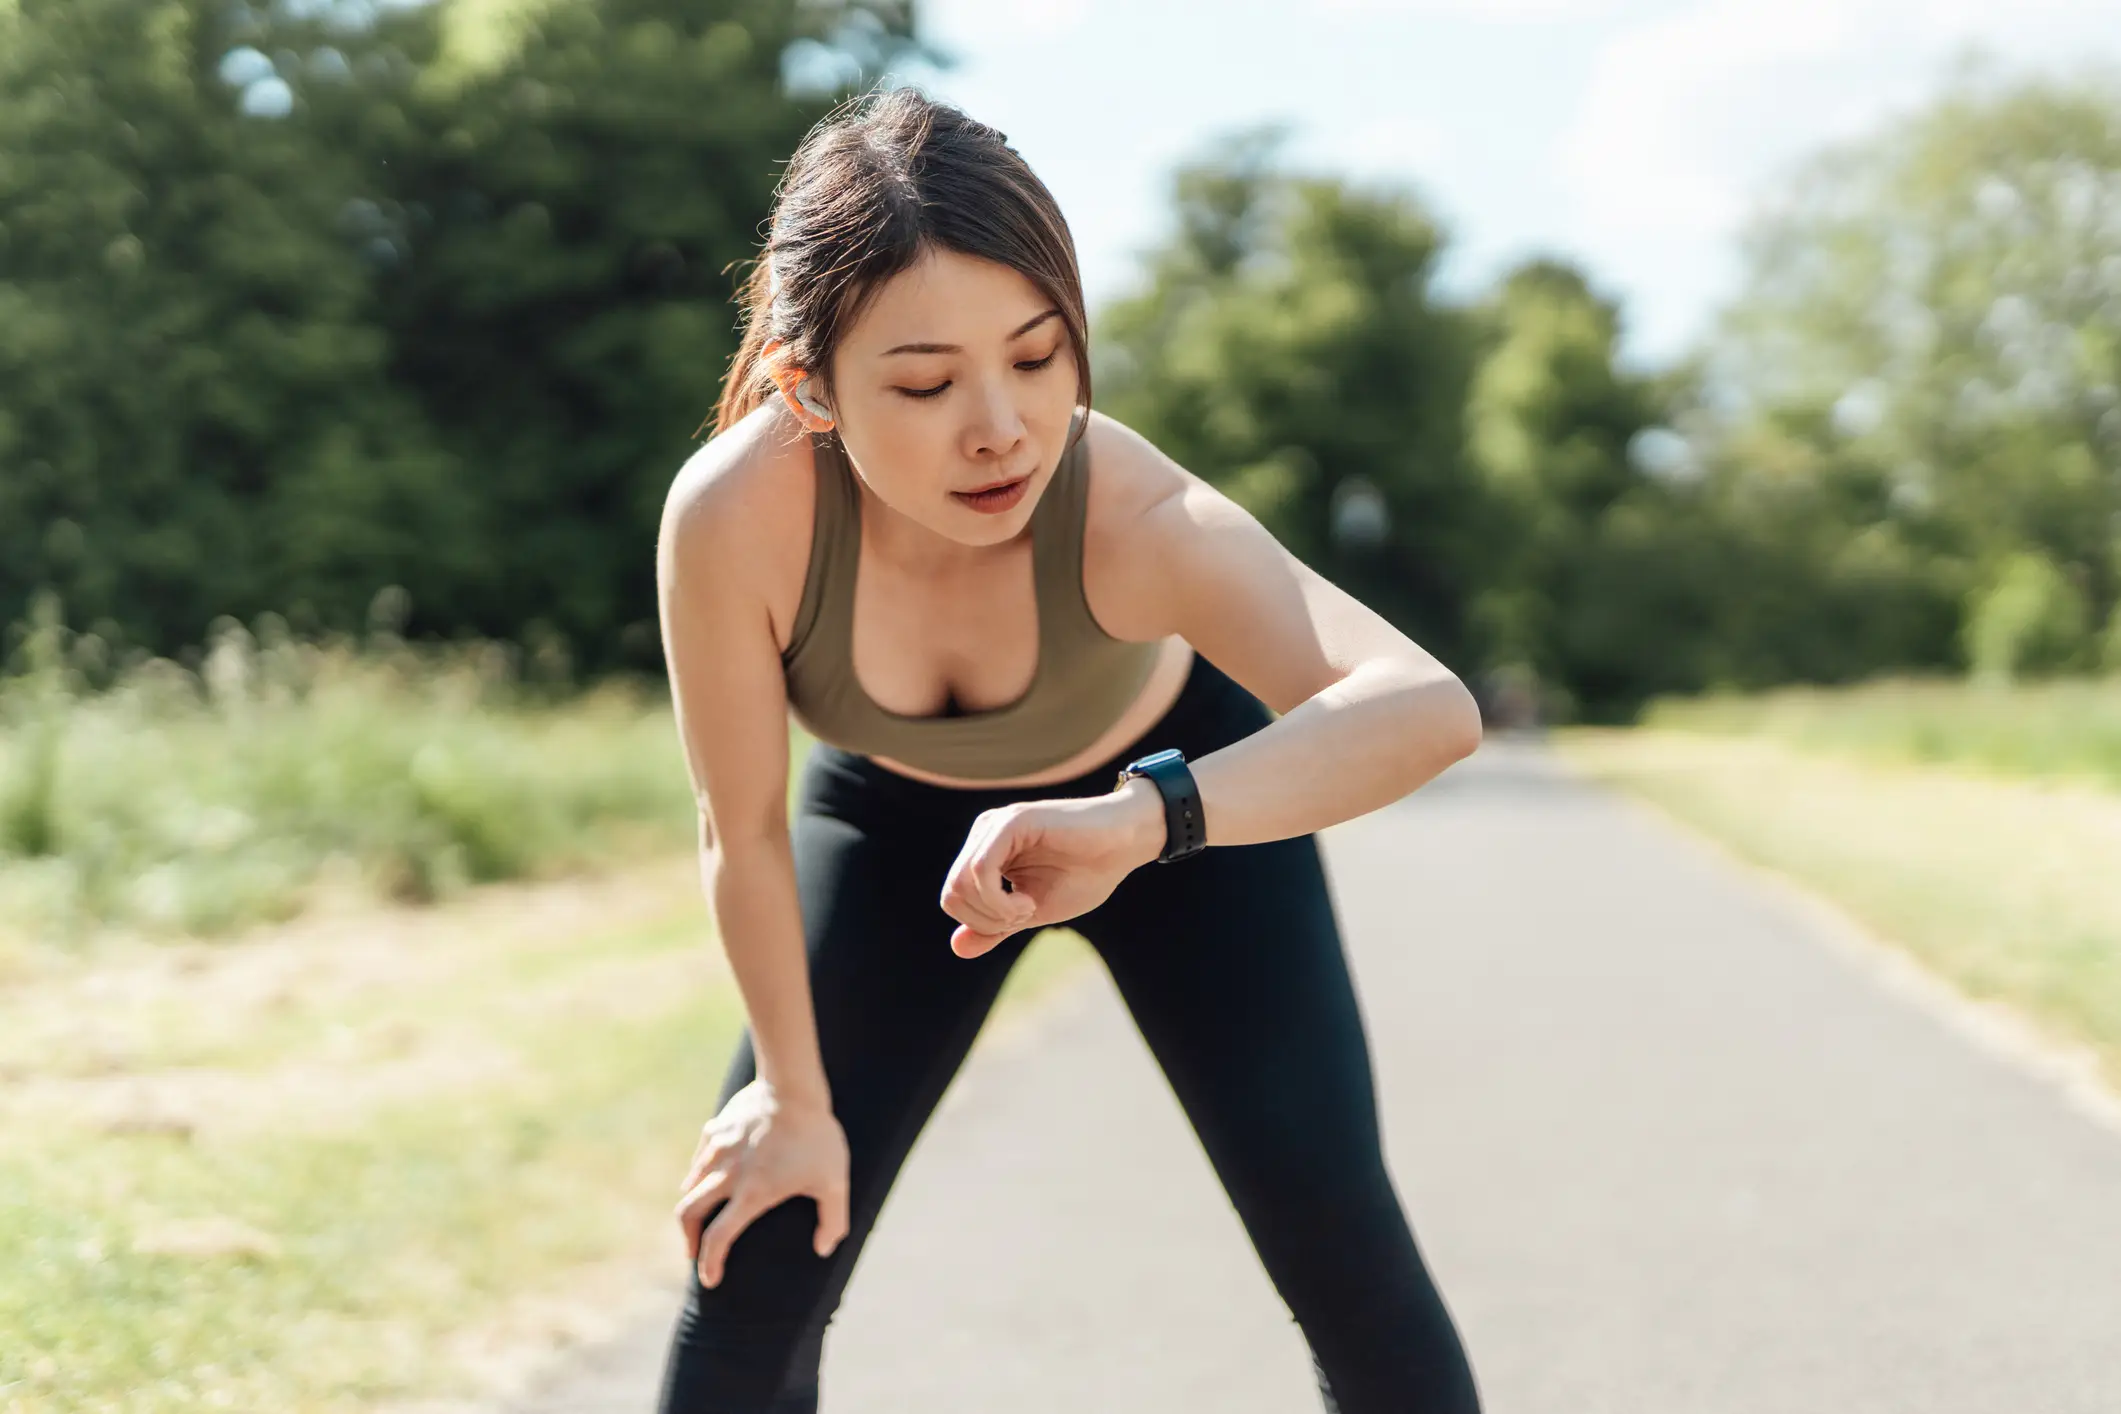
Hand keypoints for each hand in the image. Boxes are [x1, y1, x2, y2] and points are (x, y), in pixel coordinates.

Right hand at [674, 1079, 849, 1287]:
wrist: (793, 1085)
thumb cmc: (816, 1135)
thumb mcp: (834, 1181)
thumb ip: (833, 1219)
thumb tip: (825, 1249)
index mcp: (752, 1194)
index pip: (718, 1239)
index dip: (709, 1264)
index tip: (710, 1279)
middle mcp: (727, 1175)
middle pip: (689, 1214)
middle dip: (688, 1239)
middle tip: (695, 1252)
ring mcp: (718, 1149)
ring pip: (691, 1183)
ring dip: (692, 1204)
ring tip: (702, 1214)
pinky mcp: (718, 1127)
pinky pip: (701, 1154)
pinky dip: (700, 1170)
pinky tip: (709, 1171)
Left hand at [940, 777, 1165, 957]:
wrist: (1124, 845)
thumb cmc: (1085, 874)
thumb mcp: (1033, 911)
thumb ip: (995, 927)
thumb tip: (956, 948)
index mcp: (984, 853)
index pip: (953, 899)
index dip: (982, 923)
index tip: (1022, 918)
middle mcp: (983, 836)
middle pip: (952, 894)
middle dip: (987, 920)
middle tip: (1026, 914)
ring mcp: (995, 826)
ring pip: (961, 885)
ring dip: (995, 912)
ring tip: (1029, 908)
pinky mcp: (1012, 822)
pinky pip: (980, 871)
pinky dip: (999, 901)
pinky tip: (1029, 903)